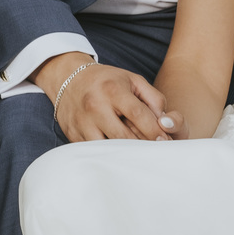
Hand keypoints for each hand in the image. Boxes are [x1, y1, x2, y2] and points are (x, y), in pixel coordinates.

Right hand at [34, 52, 181, 142]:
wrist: (68, 79)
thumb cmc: (108, 81)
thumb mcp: (133, 81)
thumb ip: (154, 98)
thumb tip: (165, 122)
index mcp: (112, 90)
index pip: (137, 114)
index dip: (154, 131)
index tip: (165, 141)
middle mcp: (95, 106)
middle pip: (124, 136)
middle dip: (143, 147)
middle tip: (156, 153)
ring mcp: (82, 122)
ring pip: (108, 149)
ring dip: (126, 154)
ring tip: (139, 155)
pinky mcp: (73, 135)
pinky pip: (95, 152)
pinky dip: (109, 155)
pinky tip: (120, 154)